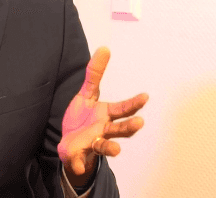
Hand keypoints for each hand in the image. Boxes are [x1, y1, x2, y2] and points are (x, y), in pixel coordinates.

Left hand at [57, 47, 147, 185]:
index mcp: (107, 115)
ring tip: (116, 151)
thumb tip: (105, 48)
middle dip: (130, 127)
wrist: (70, 142)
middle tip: (140, 122)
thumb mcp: (86, 93)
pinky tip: (79, 167)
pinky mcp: (79, 154)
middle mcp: (104, 130)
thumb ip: (94, 73)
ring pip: (104, 147)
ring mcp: (93, 143)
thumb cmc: (83, 117)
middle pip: (119, 129)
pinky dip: (79, 164)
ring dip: (111, 149)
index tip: (145, 96)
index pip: (122, 109)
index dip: (133, 103)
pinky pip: (79, 161)